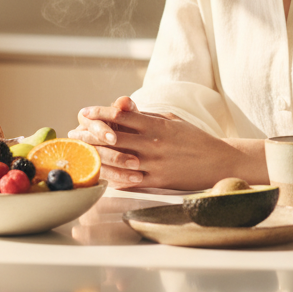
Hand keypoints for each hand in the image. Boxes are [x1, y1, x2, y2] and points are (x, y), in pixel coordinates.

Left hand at [69, 97, 265, 189]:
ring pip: (117, 160)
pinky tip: (99, 176)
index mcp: (156, 125)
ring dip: (96, 157)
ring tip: (81, 154)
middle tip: (74, 134)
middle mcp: (153, 143)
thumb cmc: (194, 138)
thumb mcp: (172, 120)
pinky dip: (112, 178)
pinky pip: (130, 181)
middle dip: (91, 135)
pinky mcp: (158, 182)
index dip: (100, 113)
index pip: (122, 115)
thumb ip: (148, 116)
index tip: (84, 112)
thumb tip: (124, 109)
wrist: (218, 161)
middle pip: (114, 137)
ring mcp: (154, 164)